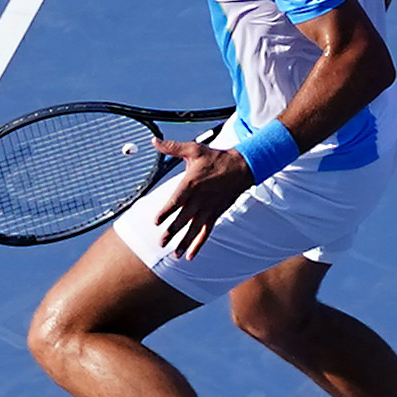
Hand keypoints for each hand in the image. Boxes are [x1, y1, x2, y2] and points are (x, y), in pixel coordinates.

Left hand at [145, 135, 252, 259]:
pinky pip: (206, 232)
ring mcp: (208, 208)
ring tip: (174, 254)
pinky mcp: (215, 214)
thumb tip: (154, 141)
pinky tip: (190, 256)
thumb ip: (172, 147)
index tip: (156, 221)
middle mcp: (199, 199)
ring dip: (184, 242)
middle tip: (161, 242)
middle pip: (184, 219)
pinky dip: (198, 244)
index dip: (166, 211)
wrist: (242, 167)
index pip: (176, 200)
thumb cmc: (216, 158)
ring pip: (194, 229)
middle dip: (172, 232)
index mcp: (191, 183)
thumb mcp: (194, 149)